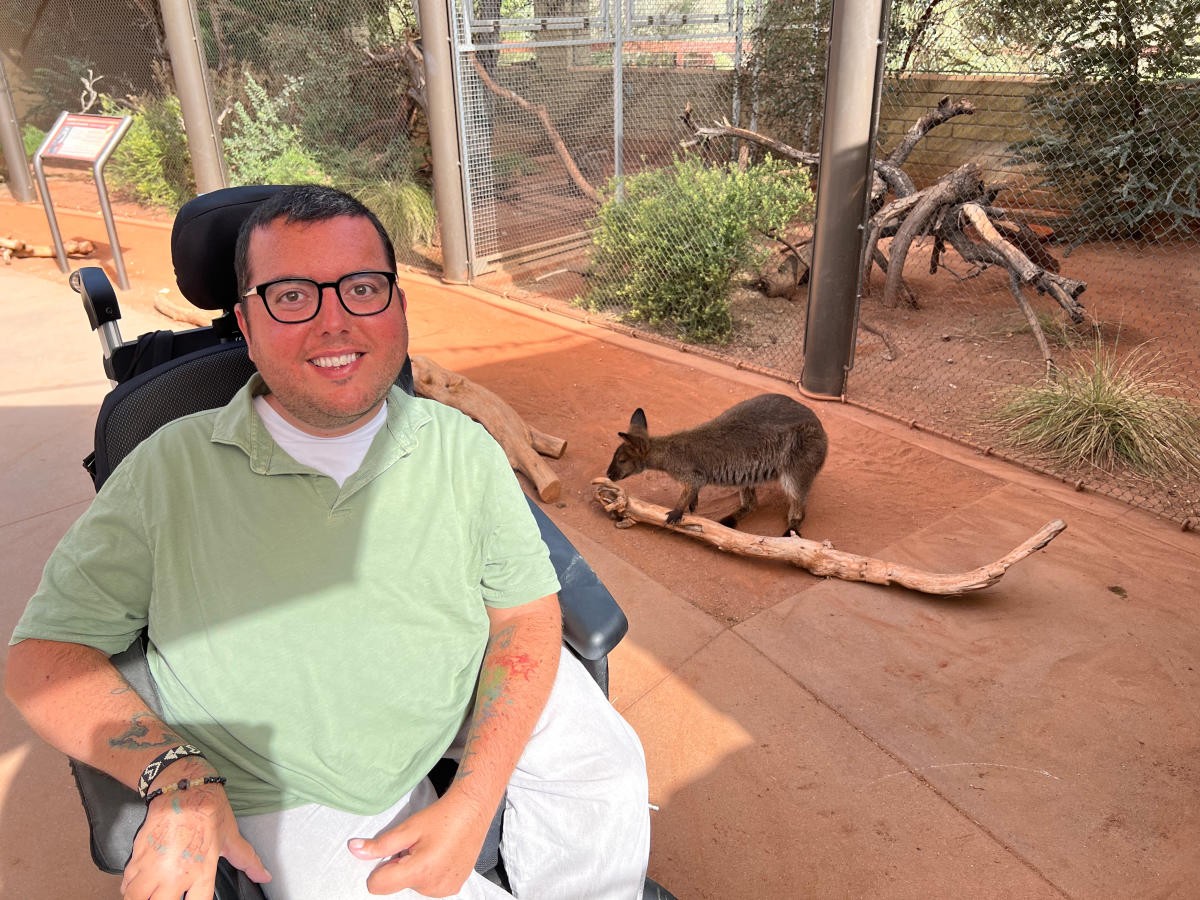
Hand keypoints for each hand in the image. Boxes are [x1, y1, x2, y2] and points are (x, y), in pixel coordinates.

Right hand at [120, 774, 270, 899]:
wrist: (184, 788)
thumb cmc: (209, 811)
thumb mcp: (230, 837)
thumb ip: (246, 860)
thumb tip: (264, 876)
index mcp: (202, 872)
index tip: (189, 899)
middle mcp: (176, 876)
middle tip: (168, 895)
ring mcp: (153, 868)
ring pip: (137, 899)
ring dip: (143, 898)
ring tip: (151, 895)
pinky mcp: (137, 858)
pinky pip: (127, 885)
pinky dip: (131, 888)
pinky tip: (139, 885)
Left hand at [347, 791, 494, 896]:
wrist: (473, 810)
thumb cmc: (442, 816)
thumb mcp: (408, 827)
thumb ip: (380, 844)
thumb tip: (354, 850)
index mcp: (419, 871)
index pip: (378, 886)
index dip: (379, 868)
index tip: (394, 851)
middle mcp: (432, 887)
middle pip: (397, 885)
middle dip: (401, 866)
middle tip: (418, 845)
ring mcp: (444, 889)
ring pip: (413, 886)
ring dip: (415, 870)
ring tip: (431, 849)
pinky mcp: (453, 888)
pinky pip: (428, 887)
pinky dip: (429, 874)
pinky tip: (440, 855)